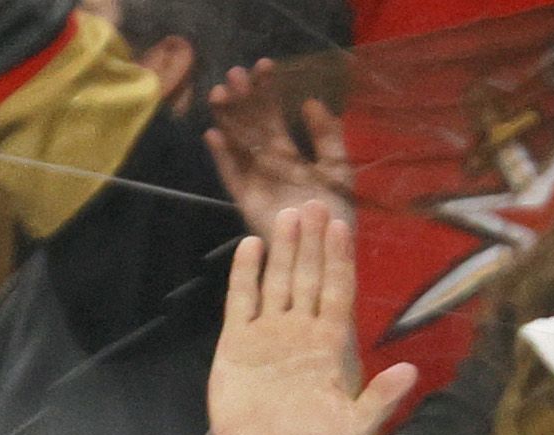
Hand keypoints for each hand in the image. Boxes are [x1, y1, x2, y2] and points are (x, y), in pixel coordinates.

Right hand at [204, 58, 352, 240]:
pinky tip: (214, 134)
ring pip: (238, 145)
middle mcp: (268, 165)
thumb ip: (327, 134)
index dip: (269, 92)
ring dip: (227, 120)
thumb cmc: (337, 213)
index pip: (275, 117)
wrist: (329, 249)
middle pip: (250, 127)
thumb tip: (309, 101)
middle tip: (233, 73)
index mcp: (290, 155)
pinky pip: (232, 176)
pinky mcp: (247, 202)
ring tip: (219, 93)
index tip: (264, 65)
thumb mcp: (339, 165)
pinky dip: (222, 156)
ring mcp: (256, 182)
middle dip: (242, 100)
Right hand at [208, 203, 419, 434]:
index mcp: (330, 342)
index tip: (341, 226)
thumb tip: (410, 371)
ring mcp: (267, 333)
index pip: (338, 289)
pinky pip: (241, 302)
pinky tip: (250, 247)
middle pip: (309, 276)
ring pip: (278, 280)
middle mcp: (300, 328)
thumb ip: (380, 400)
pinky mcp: (235, 345)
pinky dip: (245, 274)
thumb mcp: (355, 430)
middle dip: (313, 241)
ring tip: (288, 214)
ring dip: (284, 249)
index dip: (339, 258)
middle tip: (314, 204)